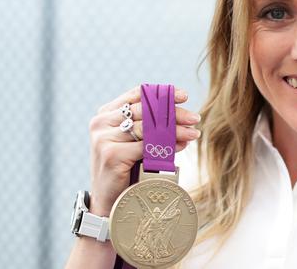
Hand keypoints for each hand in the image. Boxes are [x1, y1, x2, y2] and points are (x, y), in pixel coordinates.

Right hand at [87, 85, 200, 215]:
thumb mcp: (137, 144)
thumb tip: (187, 123)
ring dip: (175, 130)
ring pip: (148, 128)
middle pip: (145, 110)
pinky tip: (182, 145)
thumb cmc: (127, 170)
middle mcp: (101, 123)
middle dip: (173, 113)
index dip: (162, 93)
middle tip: (195, 118)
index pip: (136, 95)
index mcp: (105, 114)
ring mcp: (104, 138)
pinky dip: (167, 145)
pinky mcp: (111, 155)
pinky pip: (146, 146)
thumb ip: (153, 129)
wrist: (109, 202)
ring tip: (194, 134)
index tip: (184, 96)